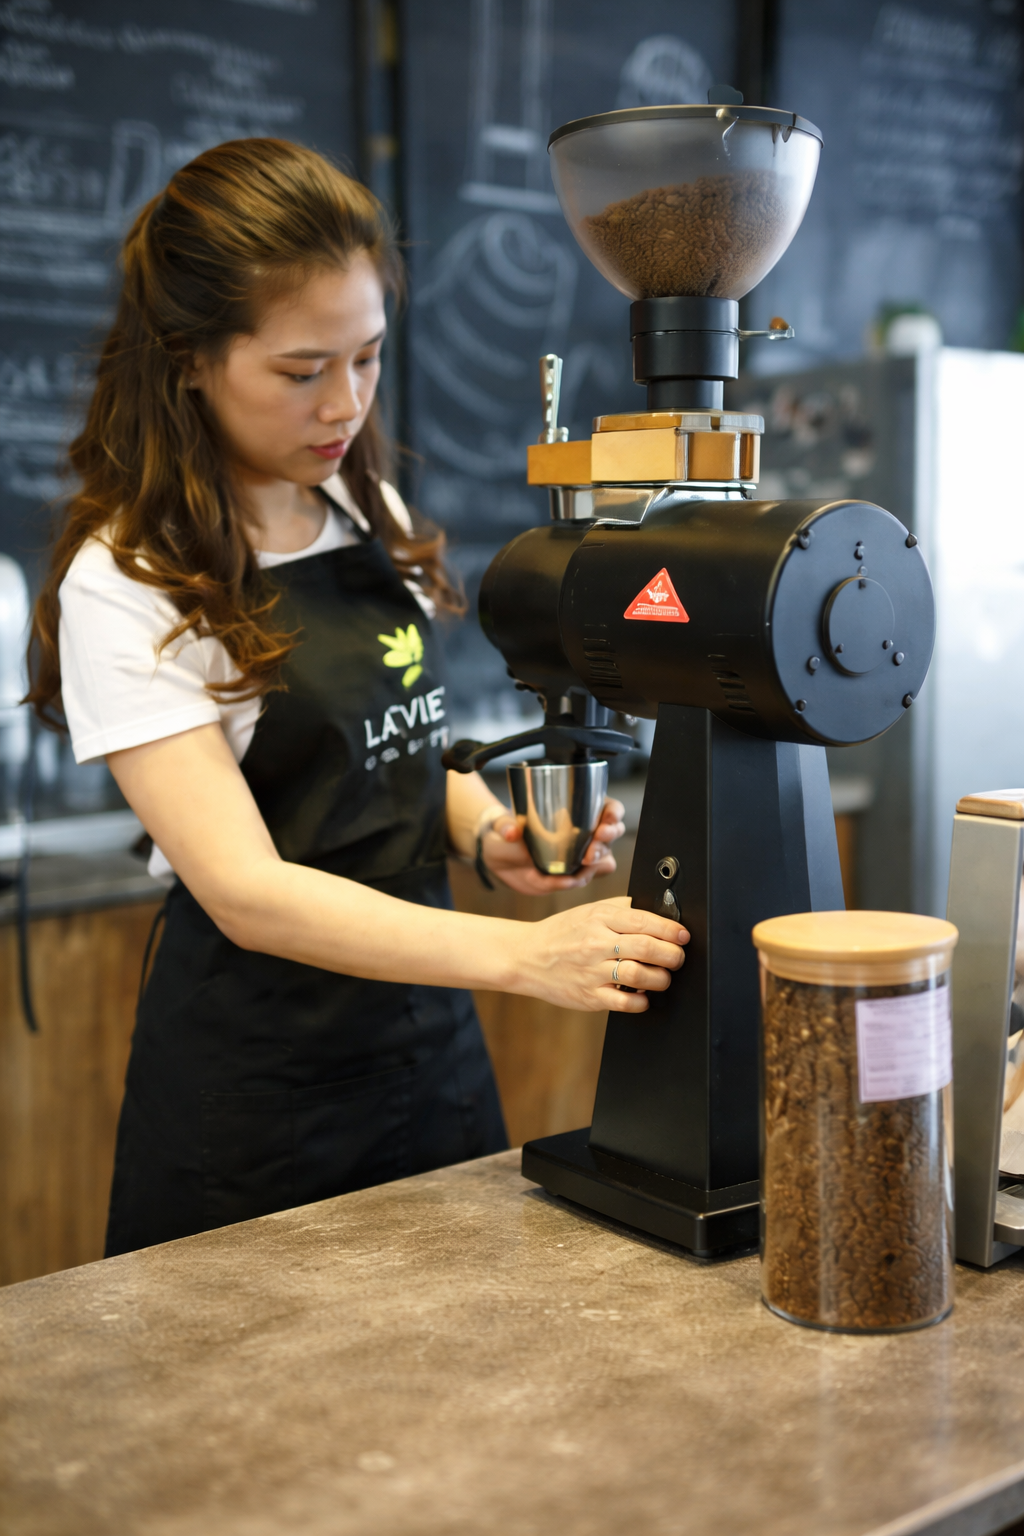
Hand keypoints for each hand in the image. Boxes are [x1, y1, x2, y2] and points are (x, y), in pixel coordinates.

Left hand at [482, 797, 625, 894]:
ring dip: (597, 863)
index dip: (613, 814)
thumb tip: (512, 832)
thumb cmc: (505, 831)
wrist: (496, 857)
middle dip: (606, 841)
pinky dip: (574, 880)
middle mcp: (585, 831)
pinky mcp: (570, 874)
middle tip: (591, 849)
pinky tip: (564, 880)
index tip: (606, 821)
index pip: (608, 808)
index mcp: (577, 808)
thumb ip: (506, 825)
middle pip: (613, 834)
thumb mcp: (502, 822)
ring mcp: (580, 854)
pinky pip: (582, 879)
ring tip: (581, 864)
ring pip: (605, 860)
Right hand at [509, 895, 688, 1012]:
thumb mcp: (588, 912)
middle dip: (673, 955)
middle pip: (647, 948)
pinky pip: (624, 1003)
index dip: (671, 930)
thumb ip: (621, 910)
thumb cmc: (560, 933)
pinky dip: (641, 1002)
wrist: (526, 956)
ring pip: (639, 976)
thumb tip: (656, 911)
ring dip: (661, 978)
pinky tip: (643, 996)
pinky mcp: (589, 996)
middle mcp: (596, 943)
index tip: (682, 936)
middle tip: (678, 958)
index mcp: (599, 918)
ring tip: (663, 977)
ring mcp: (592, 971)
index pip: (645, 922)